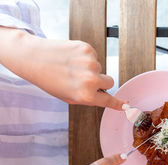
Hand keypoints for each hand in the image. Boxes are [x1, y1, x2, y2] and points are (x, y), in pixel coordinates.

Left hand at [0, 27, 124, 109]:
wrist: (33, 58)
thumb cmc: (49, 80)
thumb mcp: (68, 97)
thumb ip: (88, 98)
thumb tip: (104, 96)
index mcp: (85, 96)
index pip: (108, 101)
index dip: (118, 103)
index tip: (127, 106)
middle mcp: (91, 80)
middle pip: (110, 81)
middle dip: (101, 81)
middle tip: (84, 79)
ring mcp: (90, 64)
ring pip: (100, 67)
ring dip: (90, 68)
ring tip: (72, 67)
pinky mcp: (87, 49)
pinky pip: (94, 56)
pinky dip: (86, 57)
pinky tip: (72, 58)